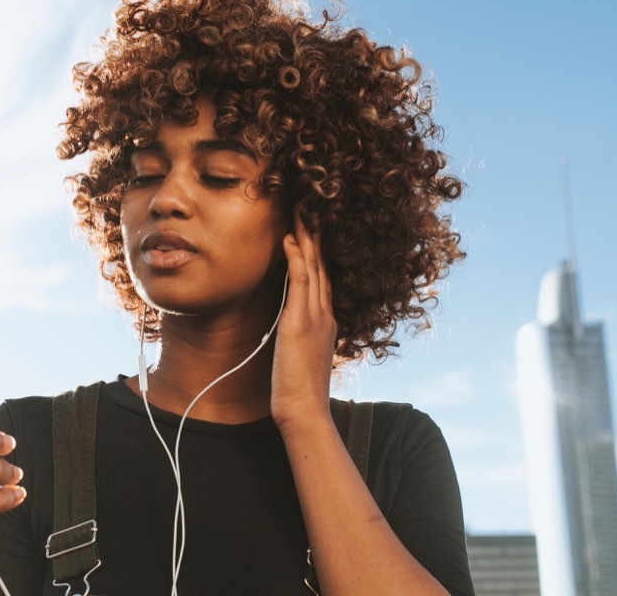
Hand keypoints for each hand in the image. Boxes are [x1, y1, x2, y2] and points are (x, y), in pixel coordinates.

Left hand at [270, 214, 337, 432]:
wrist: (304, 411)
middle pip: (321, 264)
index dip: (319, 248)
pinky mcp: (300, 324)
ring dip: (308, 237)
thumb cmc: (299, 388)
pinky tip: (292, 240)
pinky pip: (301, 284)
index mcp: (325, 319)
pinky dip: (297, 260)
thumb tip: (291, 321)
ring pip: (313, 267)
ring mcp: (314, 317)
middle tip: (311, 204)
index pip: (323, 275)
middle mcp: (324, 313)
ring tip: (302, 209)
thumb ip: (300, 332)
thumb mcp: (301, 353)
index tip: (313, 225)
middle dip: (316, 233)